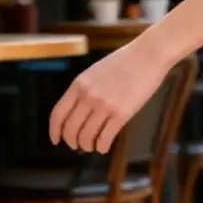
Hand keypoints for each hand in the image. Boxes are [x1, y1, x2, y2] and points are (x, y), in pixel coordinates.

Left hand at [49, 40, 168, 152]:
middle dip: (72, 142)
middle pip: (70, 129)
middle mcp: (88, 96)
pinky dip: (102, 147)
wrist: (148, 55)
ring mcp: (104, 105)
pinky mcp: (121, 113)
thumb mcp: (94, 72)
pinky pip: (105, 137)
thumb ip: (84, 90)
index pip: (58, 114)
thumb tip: (78, 113)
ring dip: (88, 146)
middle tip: (77, 146)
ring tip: (92, 147)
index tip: (55, 140)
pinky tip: (104, 147)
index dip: (54, 131)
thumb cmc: (124, 62)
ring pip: (87, 136)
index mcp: (78, 85)